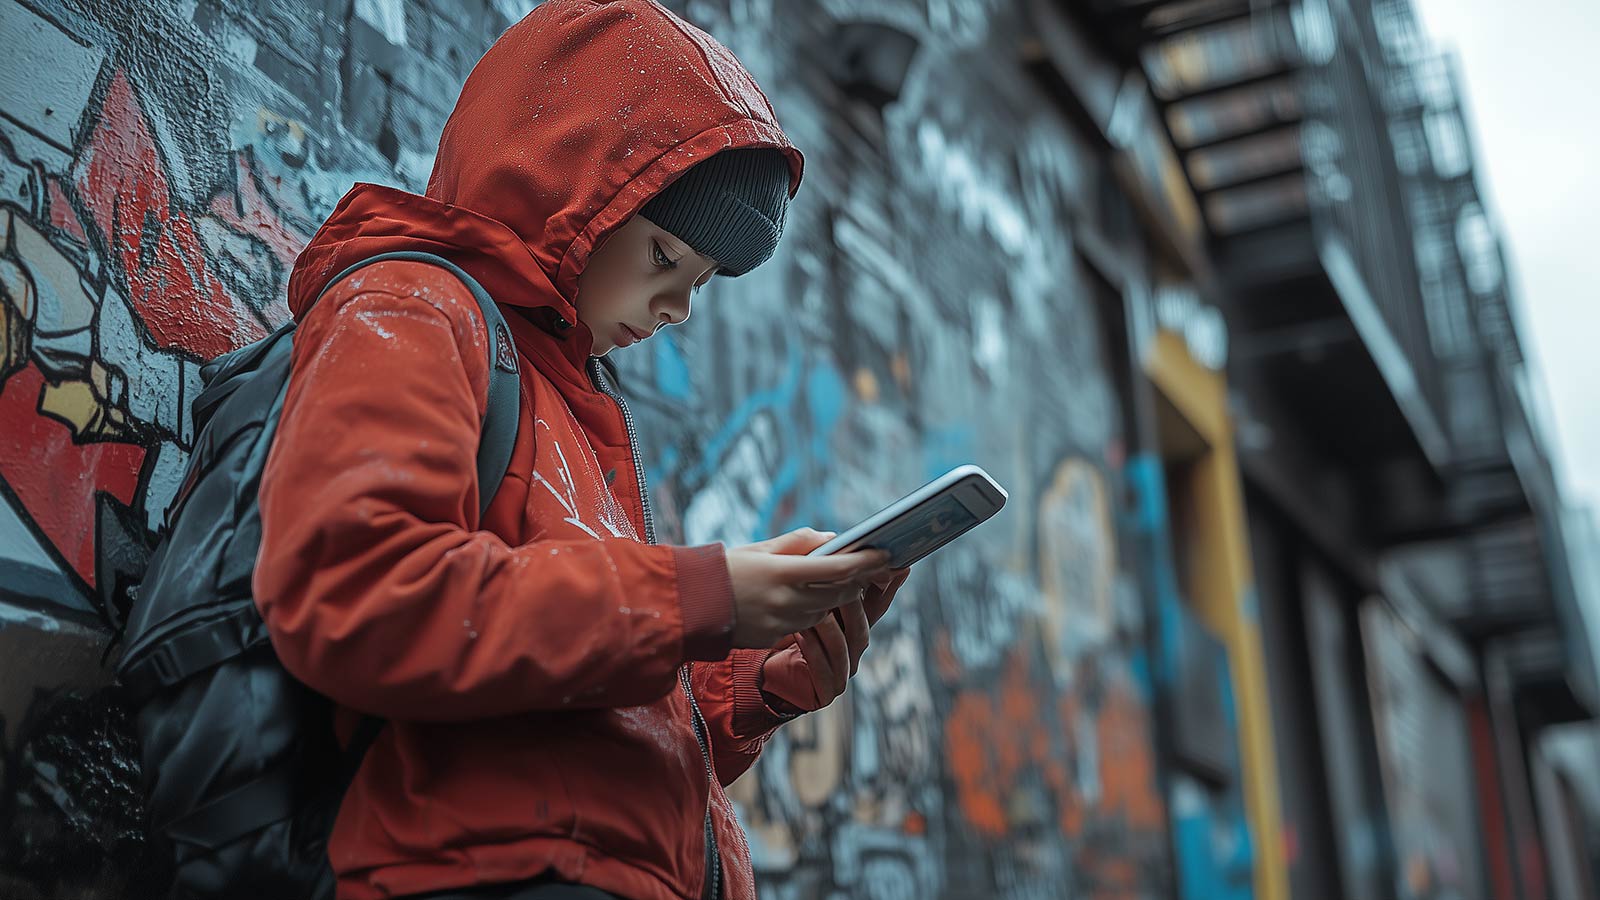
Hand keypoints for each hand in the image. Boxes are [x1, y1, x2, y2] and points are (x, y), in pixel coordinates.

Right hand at [724, 528, 889, 648]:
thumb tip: (832, 539)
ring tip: (841, 580)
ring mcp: (781, 622)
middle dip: (858, 580)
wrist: (690, 605)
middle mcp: (785, 600)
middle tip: (874, 568)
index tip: (886, 554)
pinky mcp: (774, 637)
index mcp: (782, 572)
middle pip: (839, 592)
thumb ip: (798, 543)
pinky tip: (807, 600)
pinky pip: (805, 623)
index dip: (866, 562)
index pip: (837, 567)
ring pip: (825, 610)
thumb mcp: (760, 548)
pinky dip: (812, 610)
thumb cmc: (725, 569)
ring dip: (836, 596)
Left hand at [759, 566, 910, 713]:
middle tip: (844, 581)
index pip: (877, 601)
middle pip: (863, 621)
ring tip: (817, 608)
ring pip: (846, 644)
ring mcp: (844, 669)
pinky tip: (799, 633)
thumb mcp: (802, 595)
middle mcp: (855, 646)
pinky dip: (813, 649)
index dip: (888, 583)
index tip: (896, 564)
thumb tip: (831, 539)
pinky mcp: (827, 688)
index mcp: (855, 622)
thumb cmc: (786, 627)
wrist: (767, 671)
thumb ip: (817, 571)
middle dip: (854, 601)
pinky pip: (824, 666)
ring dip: (831, 625)